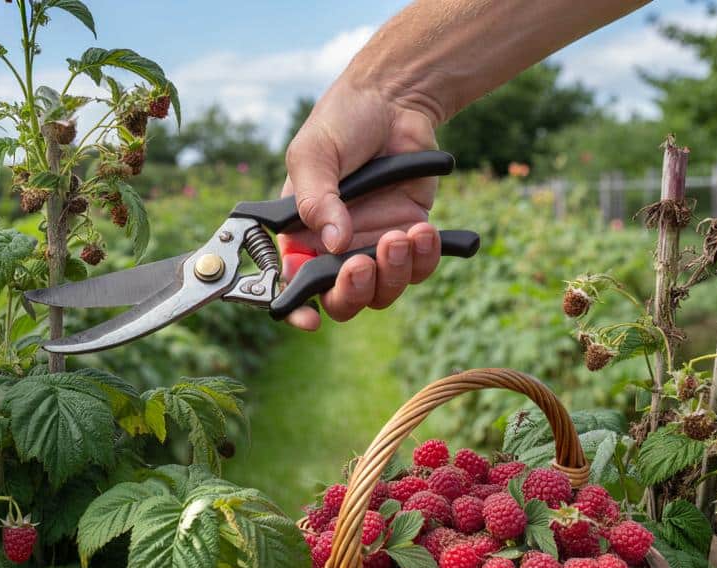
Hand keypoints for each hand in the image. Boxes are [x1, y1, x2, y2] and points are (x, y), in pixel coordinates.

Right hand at [280, 77, 442, 330]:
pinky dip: (425, 257)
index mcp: (299, 235)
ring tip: (403, 235)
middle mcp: (334, 249)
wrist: (394, 100)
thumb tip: (332, 242)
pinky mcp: (410, 238)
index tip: (310, 318)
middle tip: (363, 264)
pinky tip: (425, 231)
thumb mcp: (314, 153)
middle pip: (341, 301)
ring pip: (383, 292)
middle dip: (353, 292)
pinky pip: (418, 269)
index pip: (291, 286)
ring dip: (394, 272)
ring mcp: (373, 246)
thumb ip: (316, 198)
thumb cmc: (342, 122)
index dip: (296, 310)